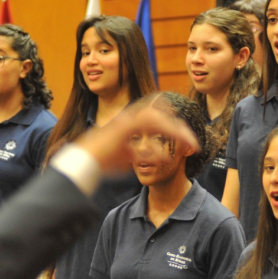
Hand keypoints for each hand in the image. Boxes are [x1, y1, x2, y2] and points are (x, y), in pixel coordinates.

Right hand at [75, 102, 200, 176]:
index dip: (175, 129)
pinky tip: (173, 146)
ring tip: (190, 143)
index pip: (159, 121)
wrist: (83, 161)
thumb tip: (164, 157)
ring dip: (176, 131)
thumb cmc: (103, 160)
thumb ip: (147, 155)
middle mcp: (130, 118)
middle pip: (162, 117)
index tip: (188, 141)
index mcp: (132, 124)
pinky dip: (163, 133)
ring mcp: (127, 120)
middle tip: (194, 143)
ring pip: (158, 119)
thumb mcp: (129, 158)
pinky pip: (148, 125)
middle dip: (180, 129)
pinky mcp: (124, 126)